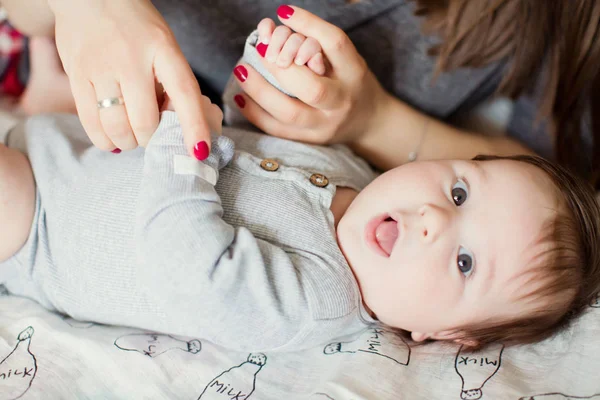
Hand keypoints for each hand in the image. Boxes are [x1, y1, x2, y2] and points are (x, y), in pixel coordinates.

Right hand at [49, 0, 211, 158]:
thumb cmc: (136, 28)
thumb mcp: (164, 46)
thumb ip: (173, 82)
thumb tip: (180, 127)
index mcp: (163, 49)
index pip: (184, 93)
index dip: (194, 126)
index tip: (200, 152)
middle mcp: (131, 58)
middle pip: (145, 121)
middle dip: (152, 138)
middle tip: (152, 134)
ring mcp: (100, 67)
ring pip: (116, 126)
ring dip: (128, 142)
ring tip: (131, 136)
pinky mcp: (76, 75)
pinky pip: (90, 122)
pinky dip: (104, 139)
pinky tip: (112, 139)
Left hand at [231, 5, 389, 145]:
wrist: (368, 123)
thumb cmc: (350, 82)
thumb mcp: (345, 59)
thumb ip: (315, 44)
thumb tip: (272, 28)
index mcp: (353, 73)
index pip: (335, 44)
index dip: (308, 25)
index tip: (282, 12)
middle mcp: (341, 102)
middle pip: (312, 88)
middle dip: (281, 68)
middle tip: (260, 49)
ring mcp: (324, 125)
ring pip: (289, 113)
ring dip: (260, 91)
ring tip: (241, 70)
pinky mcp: (309, 140)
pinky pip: (277, 129)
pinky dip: (255, 113)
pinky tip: (241, 97)